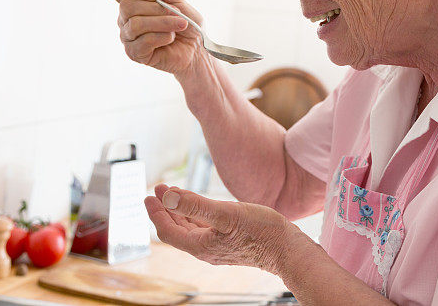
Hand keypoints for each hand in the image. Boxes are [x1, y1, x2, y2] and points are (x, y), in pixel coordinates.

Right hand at [109, 0, 205, 76]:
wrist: (197, 46)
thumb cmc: (185, 20)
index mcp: (132, 2)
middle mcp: (125, 19)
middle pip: (127, 6)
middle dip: (156, 8)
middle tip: (175, 11)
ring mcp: (128, 37)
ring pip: (136, 24)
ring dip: (163, 22)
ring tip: (180, 24)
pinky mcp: (135, 53)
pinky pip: (145, 41)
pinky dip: (163, 37)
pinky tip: (171, 38)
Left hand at [145, 184, 295, 273]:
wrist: (287, 250)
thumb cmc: (260, 232)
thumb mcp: (226, 213)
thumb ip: (196, 204)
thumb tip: (167, 197)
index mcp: (200, 245)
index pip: (168, 230)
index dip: (156, 212)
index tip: (149, 195)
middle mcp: (206, 249)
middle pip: (177, 229)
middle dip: (166, 208)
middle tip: (159, 188)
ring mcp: (218, 247)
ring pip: (190, 228)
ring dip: (179, 211)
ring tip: (173, 193)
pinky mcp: (230, 243)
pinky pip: (204, 228)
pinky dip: (195, 215)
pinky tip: (199, 206)